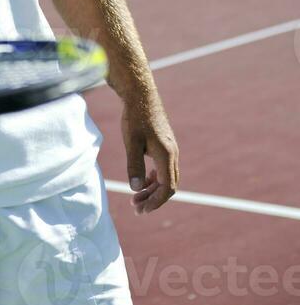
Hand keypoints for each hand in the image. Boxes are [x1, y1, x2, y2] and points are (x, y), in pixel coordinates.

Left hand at [120, 89, 178, 214]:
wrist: (141, 95)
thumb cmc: (135, 117)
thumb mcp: (131, 142)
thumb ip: (134, 165)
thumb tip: (136, 189)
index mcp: (166, 155)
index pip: (166, 188)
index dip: (155, 202)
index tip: (141, 209)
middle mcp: (172, 153)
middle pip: (168, 186)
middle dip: (153, 199)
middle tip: (135, 208)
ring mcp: (170, 149)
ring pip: (166, 178)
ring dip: (152, 190)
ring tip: (136, 198)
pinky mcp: (164, 145)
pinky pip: (163, 168)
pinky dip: (154, 179)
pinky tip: (142, 181)